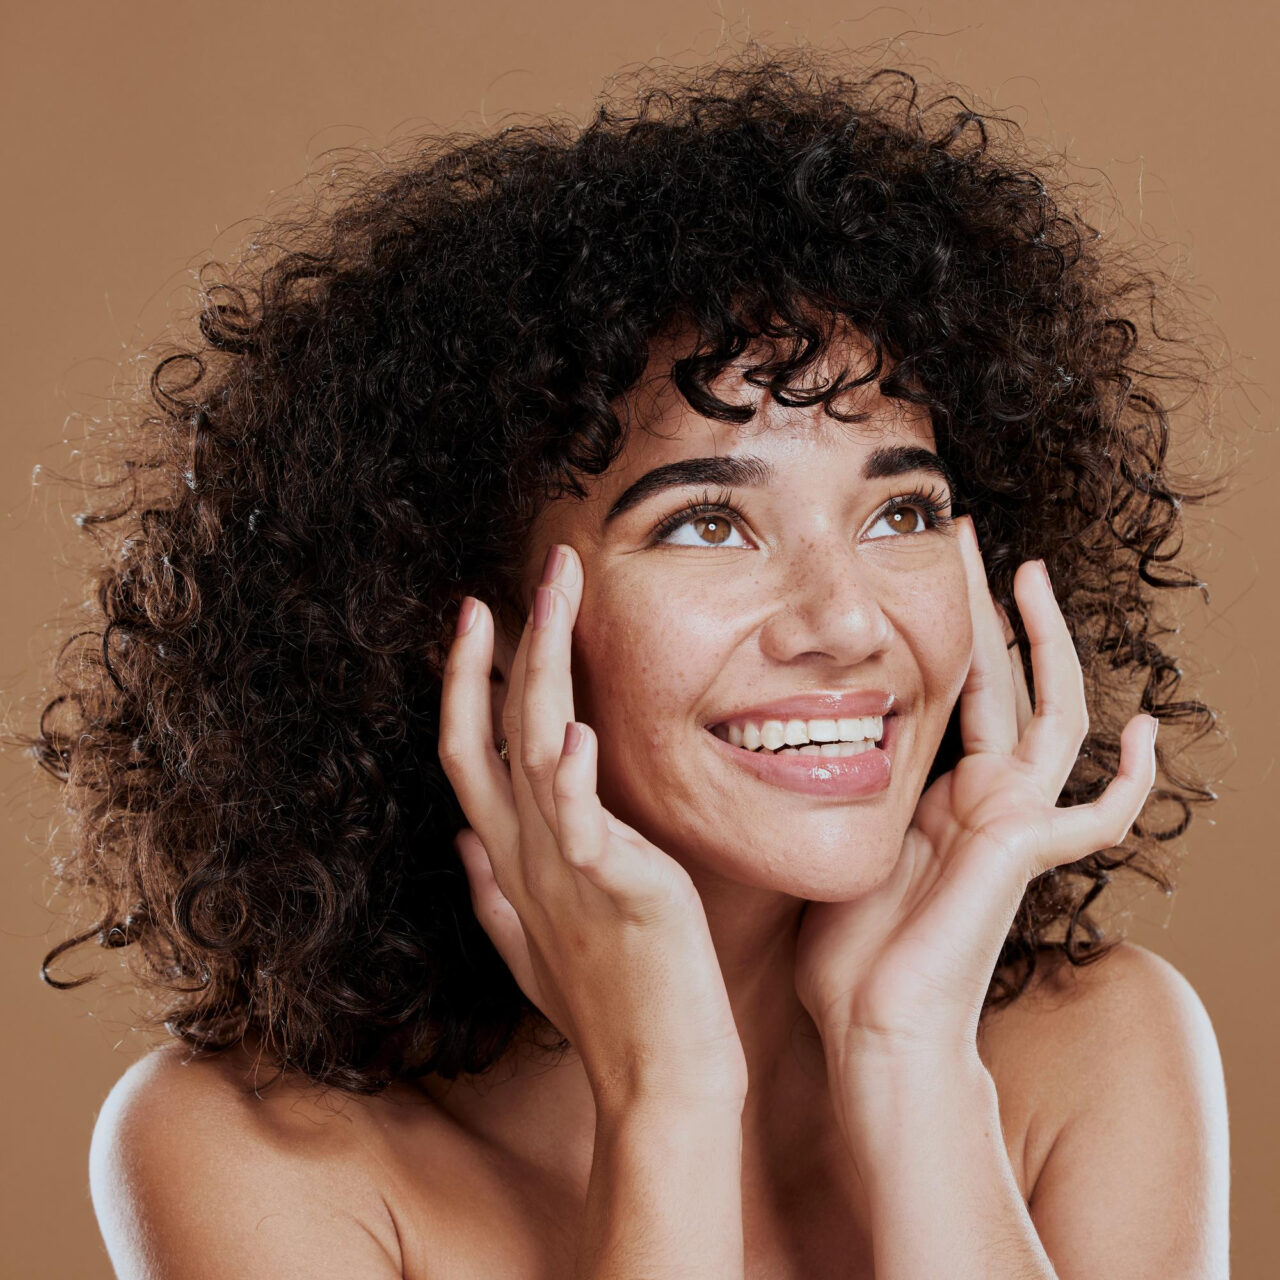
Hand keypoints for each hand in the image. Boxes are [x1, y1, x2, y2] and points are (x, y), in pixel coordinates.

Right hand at [437, 545, 746, 1109]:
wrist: (656, 1079)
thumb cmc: (605, 1007)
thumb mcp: (534, 944)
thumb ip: (494, 891)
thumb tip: (465, 844)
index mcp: (511, 859)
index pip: (469, 752)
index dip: (465, 682)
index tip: (479, 616)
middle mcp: (522, 855)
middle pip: (493, 731)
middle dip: (504, 645)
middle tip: (535, 570)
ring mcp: (562, 872)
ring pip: (532, 751)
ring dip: (541, 670)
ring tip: (555, 600)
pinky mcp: (615, 890)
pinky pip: (579, 824)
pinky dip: (571, 777)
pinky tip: (576, 729)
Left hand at [794, 516, 1157, 1062]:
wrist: (870, 1025)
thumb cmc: (841, 952)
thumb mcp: (831, 840)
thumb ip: (836, 789)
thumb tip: (778, 733)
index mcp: (935, 791)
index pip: (951, 685)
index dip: (944, 626)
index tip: (923, 563)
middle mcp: (981, 798)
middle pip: (1001, 679)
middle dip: (987, 609)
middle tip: (970, 535)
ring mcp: (1012, 823)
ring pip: (1050, 713)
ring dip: (1046, 644)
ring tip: (1030, 574)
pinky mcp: (1027, 854)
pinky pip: (1102, 815)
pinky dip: (1132, 779)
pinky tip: (1144, 731)